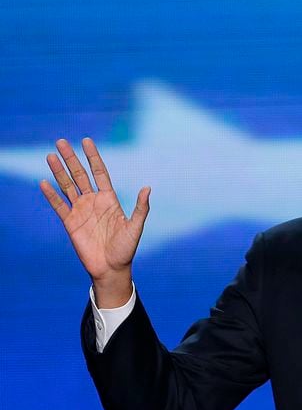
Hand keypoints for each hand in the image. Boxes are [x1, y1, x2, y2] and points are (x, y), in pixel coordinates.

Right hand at [40, 138, 150, 306]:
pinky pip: (59, 205)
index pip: (99, 172)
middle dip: (71, 158)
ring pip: (67, 186)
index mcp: (109, 199)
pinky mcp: (70, 223)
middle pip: (80, 175)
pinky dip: (51, 195)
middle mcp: (93, 202)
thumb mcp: (136, 227)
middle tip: (61, 141)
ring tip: (50, 155)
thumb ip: (141, 208)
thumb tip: (148, 188)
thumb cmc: (126, 248)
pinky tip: (44, 182)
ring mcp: (81, 211)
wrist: (112, 268)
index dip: (93, 157)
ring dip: (59, 171)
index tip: (86, 141)